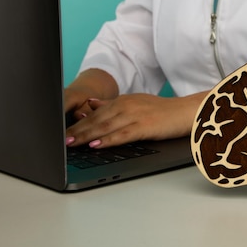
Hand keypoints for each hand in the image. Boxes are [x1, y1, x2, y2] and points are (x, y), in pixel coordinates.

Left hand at [65, 92, 206, 148]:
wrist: (186, 112)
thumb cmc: (163, 111)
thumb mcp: (135, 103)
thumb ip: (112, 105)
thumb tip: (91, 105)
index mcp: (122, 101)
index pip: (94, 113)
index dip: (76, 123)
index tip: (61, 131)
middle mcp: (126, 105)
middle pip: (96, 120)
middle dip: (76, 130)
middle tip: (59, 140)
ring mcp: (135, 115)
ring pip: (105, 127)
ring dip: (85, 136)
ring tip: (70, 143)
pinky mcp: (145, 126)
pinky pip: (122, 134)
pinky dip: (107, 140)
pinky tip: (95, 145)